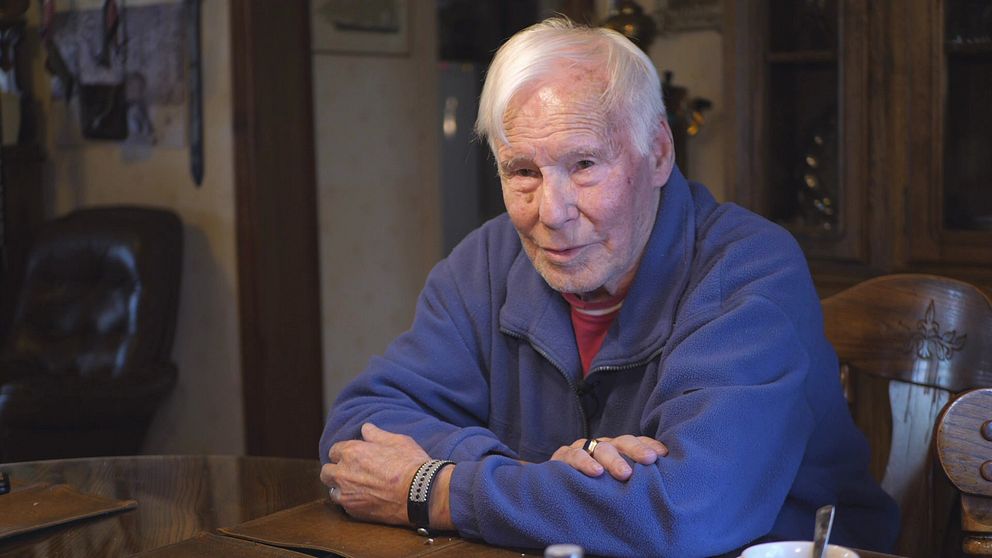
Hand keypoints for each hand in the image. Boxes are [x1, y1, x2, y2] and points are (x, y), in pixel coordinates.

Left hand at [320, 423, 428, 524]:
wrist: (419, 493)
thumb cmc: (410, 464)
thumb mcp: (397, 441)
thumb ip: (376, 434)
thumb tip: (366, 429)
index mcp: (351, 452)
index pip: (334, 451)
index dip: (344, 453)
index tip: (354, 456)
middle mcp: (343, 473)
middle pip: (327, 472)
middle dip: (336, 470)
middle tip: (351, 472)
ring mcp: (347, 495)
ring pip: (332, 491)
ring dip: (341, 488)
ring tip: (357, 487)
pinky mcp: (354, 512)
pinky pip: (345, 506)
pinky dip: (351, 502)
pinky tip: (365, 499)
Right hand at [550, 435, 667, 480]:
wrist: (556, 489)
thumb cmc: (594, 487)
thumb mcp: (614, 482)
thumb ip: (633, 481)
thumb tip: (663, 490)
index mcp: (618, 450)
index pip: (636, 443)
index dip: (649, 445)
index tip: (663, 454)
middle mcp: (603, 446)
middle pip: (622, 443)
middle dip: (636, 450)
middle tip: (649, 460)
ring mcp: (583, 449)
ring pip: (600, 448)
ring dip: (613, 459)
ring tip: (624, 473)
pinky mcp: (563, 457)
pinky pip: (574, 456)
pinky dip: (584, 462)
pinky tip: (595, 472)